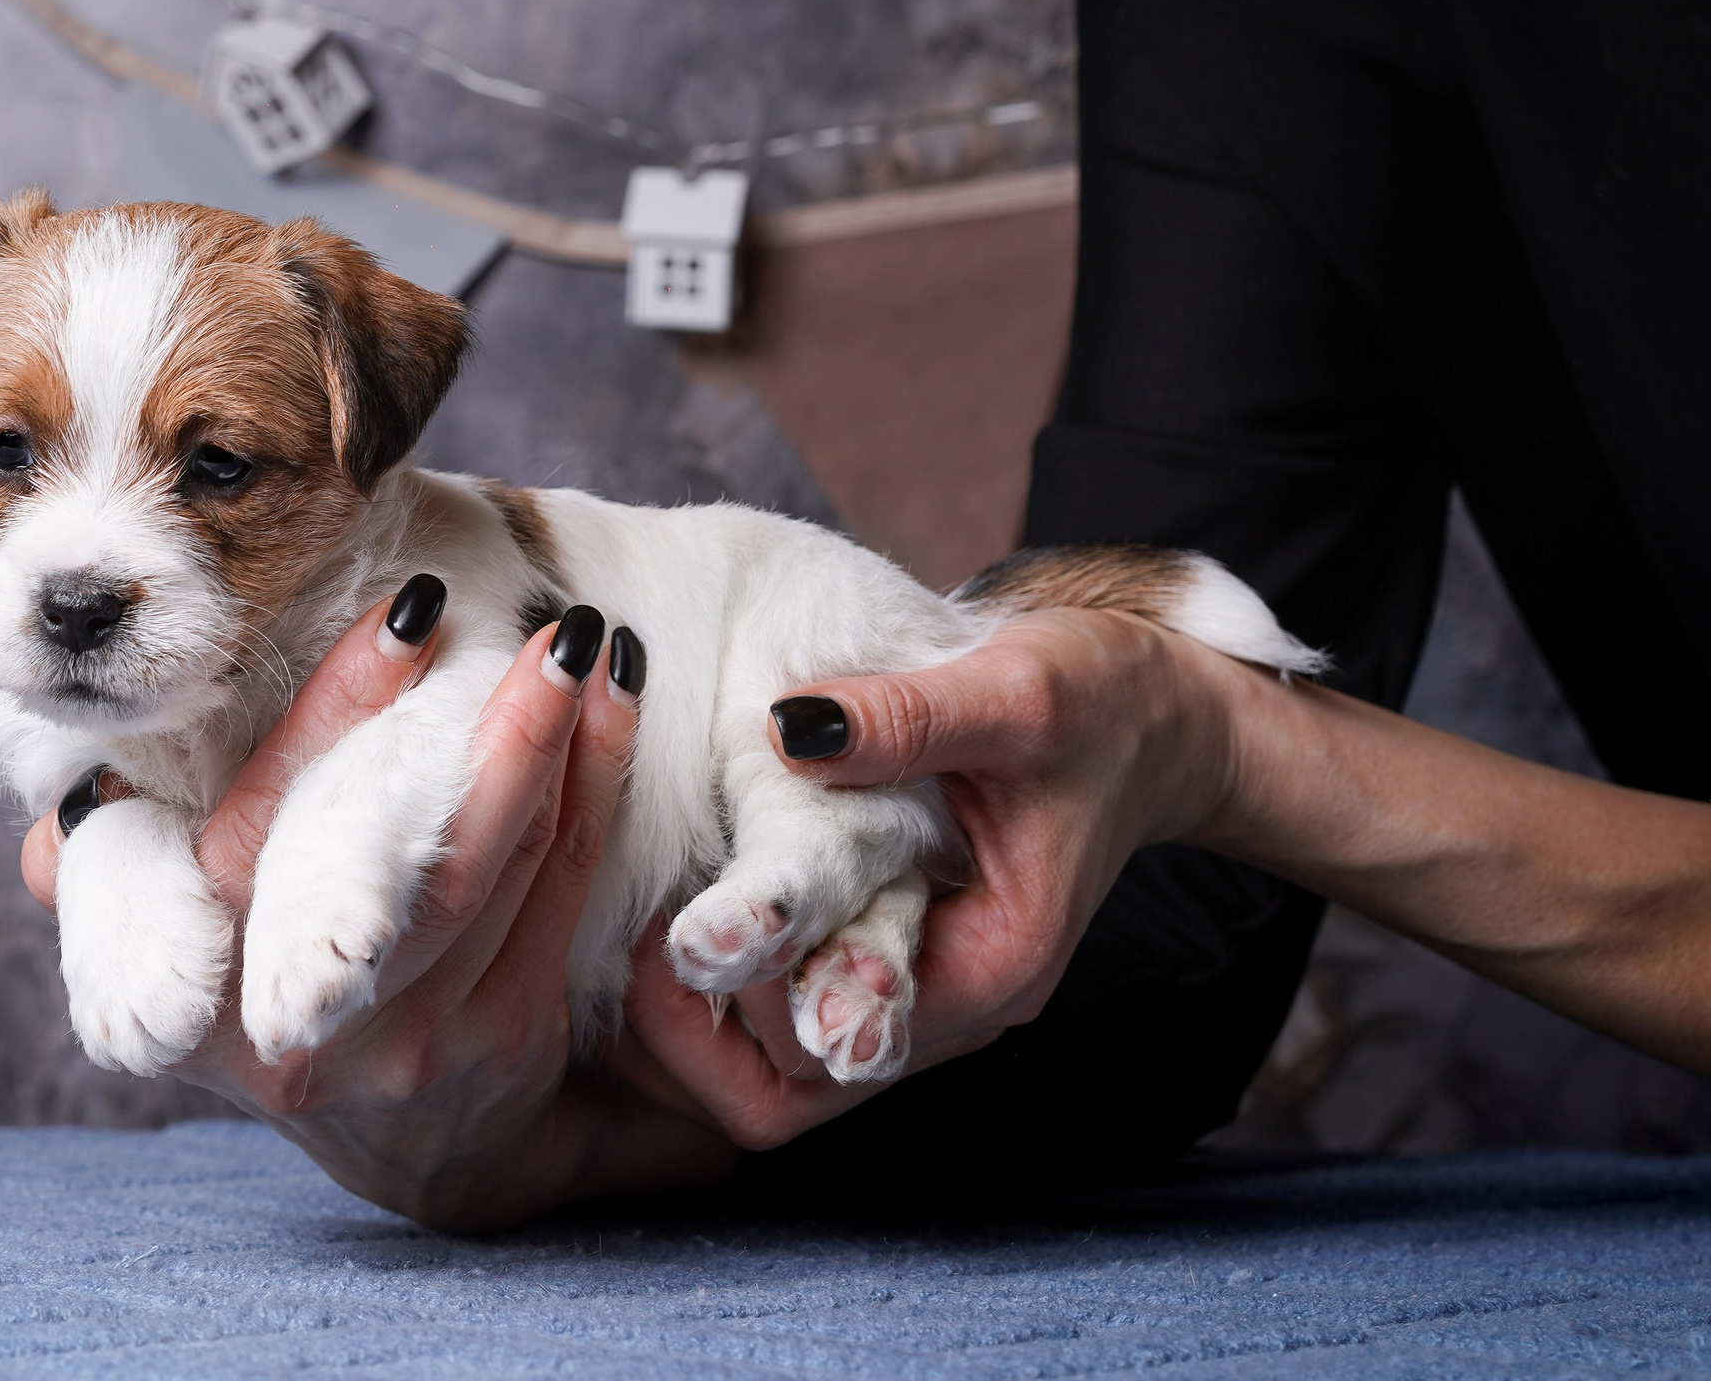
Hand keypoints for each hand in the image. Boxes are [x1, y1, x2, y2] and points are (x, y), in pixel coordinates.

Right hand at [22, 594, 736, 1229]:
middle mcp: (294, 1029)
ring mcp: (405, 1046)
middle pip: (401, 862)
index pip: (257, 833)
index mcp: (186, 990)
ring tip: (582, 639)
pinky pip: (556, 898)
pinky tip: (614, 708)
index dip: (333, 718)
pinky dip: (592, 795)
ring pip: (491, 873)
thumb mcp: (157, 951)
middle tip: (546, 624)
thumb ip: (115, 882)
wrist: (414, 1147)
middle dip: (483, 736)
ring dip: (551, 747)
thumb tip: (44, 843)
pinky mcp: (495, 1047)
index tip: (408, 613)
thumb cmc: (272, 984)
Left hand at [615, 606, 1265, 1149]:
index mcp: (989, 968)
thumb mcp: (1014, 691)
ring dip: (695, 1013)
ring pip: (775, 1066)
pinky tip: (667, 907)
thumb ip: (908, 718)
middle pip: (788, 1092)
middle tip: (626, 935)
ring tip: (631, 922)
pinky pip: (785, 1006)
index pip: (831, 1055)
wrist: (1158, 714)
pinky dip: (722, 977)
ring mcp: (917, 982)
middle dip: (692, 1034)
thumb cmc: (1099, 702)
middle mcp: (949, 1001)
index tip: (670, 925)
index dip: (737, 1004)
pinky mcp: (888, 946)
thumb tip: (789, 728)